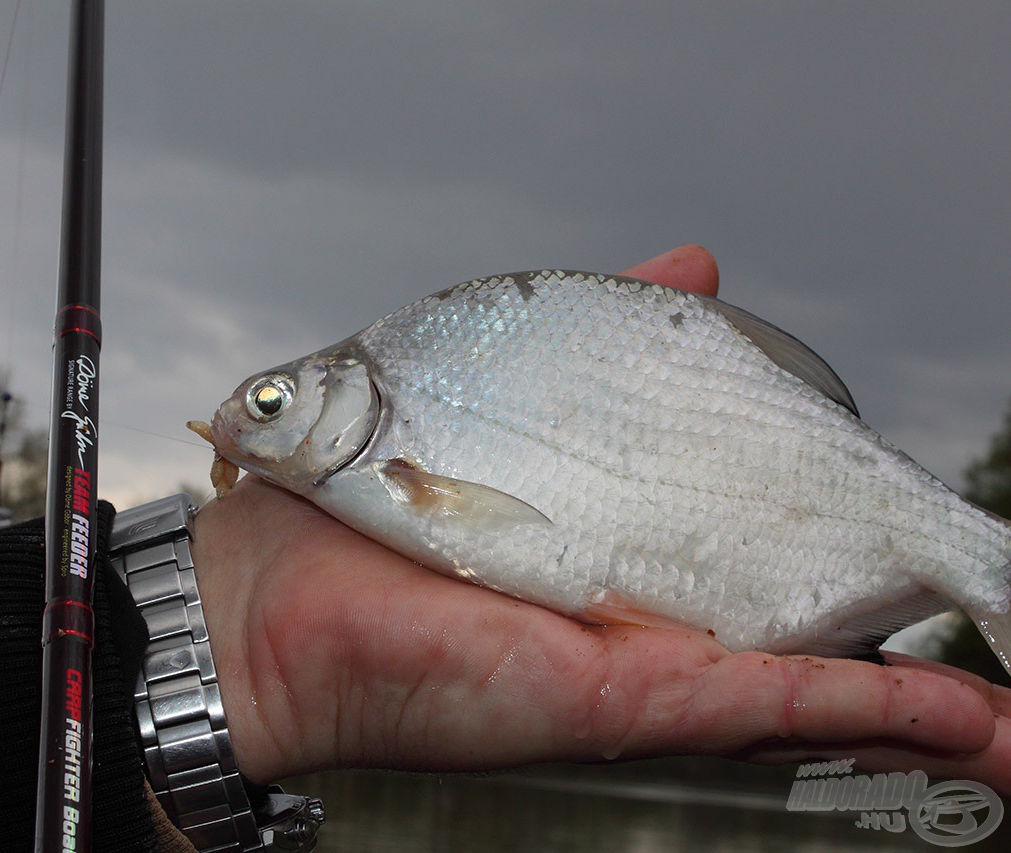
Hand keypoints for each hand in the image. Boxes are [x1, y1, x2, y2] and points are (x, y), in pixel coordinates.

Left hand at [191, 245, 1010, 795]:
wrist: (270, 598)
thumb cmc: (365, 502)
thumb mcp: (491, 381)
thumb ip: (597, 328)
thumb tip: (701, 261)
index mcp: (629, 538)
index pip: (765, 534)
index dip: (850, 535)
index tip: (922, 530)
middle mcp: (646, 609)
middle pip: (802, 620)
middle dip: (903, 635)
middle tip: (996, 651)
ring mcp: (642, 660)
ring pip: (809, 681)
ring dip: (920, 698)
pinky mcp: (619, 696)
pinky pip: (759, 703)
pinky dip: (861, 706)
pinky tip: (965, 718)